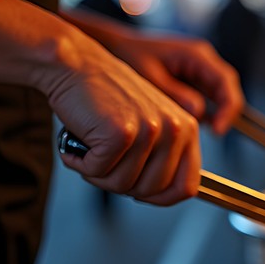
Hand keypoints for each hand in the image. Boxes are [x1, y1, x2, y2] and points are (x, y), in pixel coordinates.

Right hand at [47, 25, 203, 204]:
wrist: (76, 65)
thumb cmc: (108, 98)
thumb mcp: (150, 124)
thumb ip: (163, 157)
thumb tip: (162, 195)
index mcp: (188, 129)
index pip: (188, 186)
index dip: (161, 198)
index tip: (140, 192)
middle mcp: (175, 129)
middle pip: (152, 191)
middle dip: (122, 184)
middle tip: (104, 161)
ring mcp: (150, 131)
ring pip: (123, 185)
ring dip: (98, 174)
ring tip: (91, 147)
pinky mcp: (121, 133)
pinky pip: (98, 171)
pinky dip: (80, 163)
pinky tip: (78, 141)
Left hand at [66, 9, 244, 135]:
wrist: (112, 46)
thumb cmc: (128, 57)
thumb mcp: (150, 77)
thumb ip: (175, 93)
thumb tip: (199, 112)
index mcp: (196, 54)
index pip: (225, 82)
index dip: (227, 108)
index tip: (218, 129)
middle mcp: (203, 60)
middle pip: (226, 89)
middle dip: (224, 114)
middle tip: (214, 134)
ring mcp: (198, 70)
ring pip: (217, 96)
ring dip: (213, 115)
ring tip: (198, 133)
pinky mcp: (190, 80)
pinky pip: (204, 99)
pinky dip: (200, 114)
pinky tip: (187, 127)